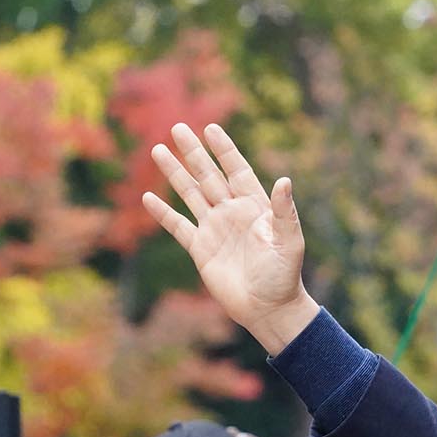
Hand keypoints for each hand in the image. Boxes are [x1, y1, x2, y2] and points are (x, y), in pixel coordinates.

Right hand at [142, 123, 319, 353]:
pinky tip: (147, 198)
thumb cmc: (284, 276)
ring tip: (158, 150)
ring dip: (175, 174)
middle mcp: (232, 213)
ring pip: (191, 194)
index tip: (211, 128)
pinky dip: (163, 213)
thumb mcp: (288, 242)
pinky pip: (178, 226)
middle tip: (177, 128)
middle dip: (193, 153)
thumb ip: (285, 212)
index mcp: (255, 207)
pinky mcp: (201, 249)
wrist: (268, 308)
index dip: (224, 150)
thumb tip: (285, 181)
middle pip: (209, 176)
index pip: (237, 171)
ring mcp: (215, 229)